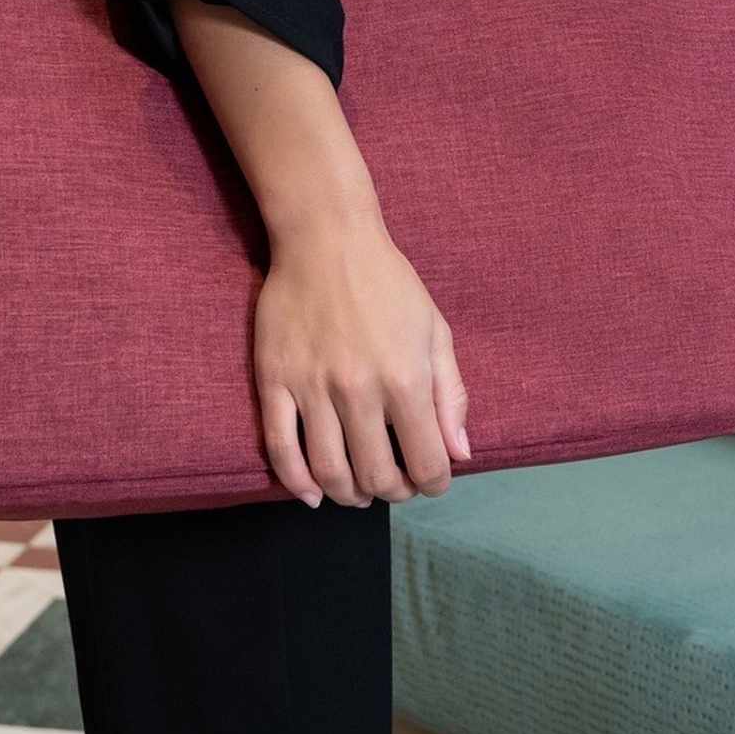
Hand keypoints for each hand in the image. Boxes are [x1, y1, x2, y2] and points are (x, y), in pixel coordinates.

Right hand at [253, 204, 470, 507]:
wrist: (326, 237)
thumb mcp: (436, 329)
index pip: (427, 463)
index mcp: (405, 378)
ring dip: (349, 495)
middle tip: (396, 483)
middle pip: (376, 477)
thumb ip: (452, 395)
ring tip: (359, 491)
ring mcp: (312, 387)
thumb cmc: (388, 282)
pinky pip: (280, 448)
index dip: (434, 483)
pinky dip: (297, 483)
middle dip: (393, 492)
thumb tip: (460, 454)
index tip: (431, 479)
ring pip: (329, 472)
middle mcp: (359, 390)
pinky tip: (314, 493)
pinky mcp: (275, 381)